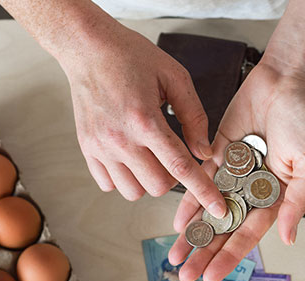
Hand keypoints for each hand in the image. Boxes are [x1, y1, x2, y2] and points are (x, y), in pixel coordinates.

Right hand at [61, 20, 227, 216]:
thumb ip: (195, 117)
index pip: (181, 167)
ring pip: (133, 192)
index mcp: (145, 120)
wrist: (87, 46)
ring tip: (151, 156)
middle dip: (175, 178)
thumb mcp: (175, 78)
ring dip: (149, 181)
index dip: (203, 191)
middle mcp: (120, 138)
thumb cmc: (132, 56)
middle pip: (158, 186)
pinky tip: (132, 158)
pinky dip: (125, 178)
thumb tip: (205, 152)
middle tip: (174, 156)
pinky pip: (109, 184)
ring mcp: (100, 146)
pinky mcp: (86, 148)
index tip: (218, 209)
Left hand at [167, 63, 304, 280]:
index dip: (229, 255)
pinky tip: (177, 221)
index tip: (211, 276)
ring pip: (210, 209)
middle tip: (184, 275)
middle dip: (205, 252)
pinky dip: (189, 199)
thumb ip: (296, 203)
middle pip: (225, 228)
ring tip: (174, 256)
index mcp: (277, 196)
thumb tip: (288, 240)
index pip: (249, 234)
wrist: (288, 80)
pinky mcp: (220, 152)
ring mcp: (236, 172)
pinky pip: (201, 180)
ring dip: (193, 233)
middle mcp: (254, 189)